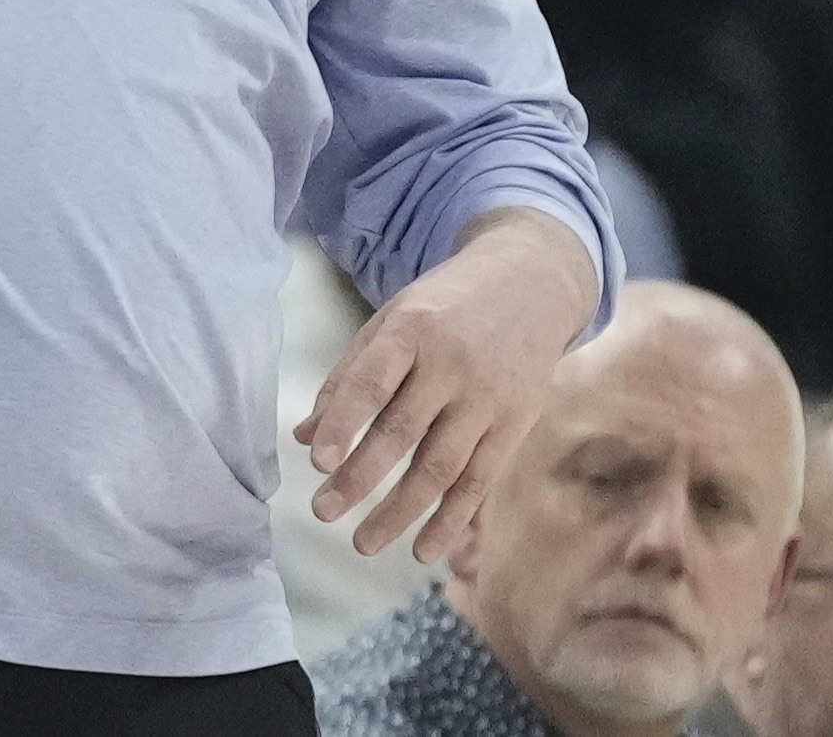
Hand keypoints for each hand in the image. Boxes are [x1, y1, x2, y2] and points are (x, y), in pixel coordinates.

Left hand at [293, 207, 596, 563]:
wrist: (530, 281)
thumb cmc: (444, 306)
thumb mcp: (392, 320)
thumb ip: (348, 376)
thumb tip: (302, 436)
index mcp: (413, 329)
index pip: (372, 382)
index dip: (344, 423)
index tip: (316, 462)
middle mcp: (453, 365)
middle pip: (403, 432)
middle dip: (360, 478)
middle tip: (322, 513)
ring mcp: (488, 398)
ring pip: (441, 466)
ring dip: (400, 511)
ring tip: (363, 543)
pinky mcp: (516, 424)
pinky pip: (480, 480)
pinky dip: (452, 520)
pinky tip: (424, 549)